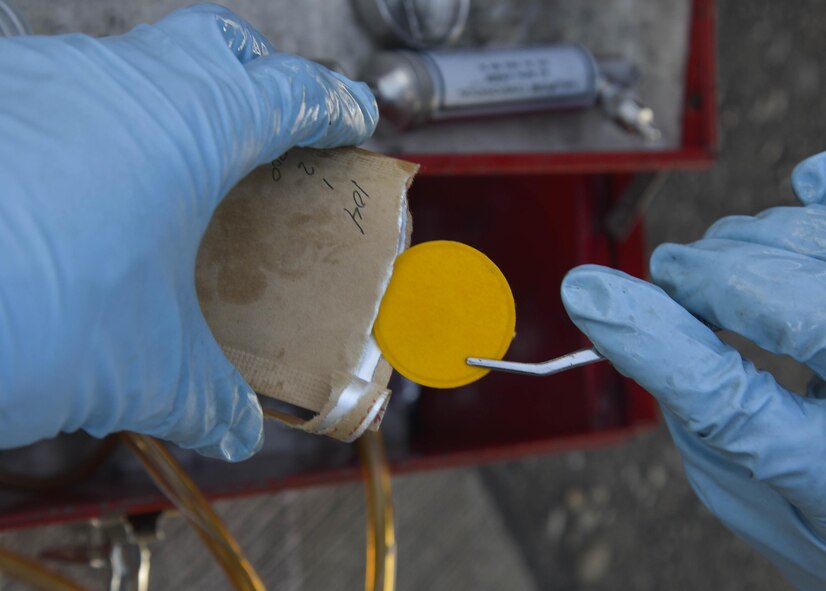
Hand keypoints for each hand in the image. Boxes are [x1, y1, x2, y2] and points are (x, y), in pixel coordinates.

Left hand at [0, 4, 376, 459]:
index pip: (290, 94)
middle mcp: (118, 80)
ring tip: (173, 175)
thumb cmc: (26, 315)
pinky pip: (60, 97)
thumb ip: (207, 398)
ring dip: (167, 107)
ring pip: (132, 66)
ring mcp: (41, 79)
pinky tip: (79, 193)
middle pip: (217, 43)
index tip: (352, 117)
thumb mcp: (144, 368)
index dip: (333, 105)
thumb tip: (236, 430)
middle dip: (259, 72)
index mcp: (191, 125)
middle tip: (274, 119)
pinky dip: (91, 131)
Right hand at [561, 152, 825, 588]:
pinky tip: (807, 182)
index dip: (651, 335)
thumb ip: (693, 399)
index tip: (592, 295)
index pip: (727, 396)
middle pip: (779, 294)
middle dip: (702, 275)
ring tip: (722, 263)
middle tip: (670, 282)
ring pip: (815, 242)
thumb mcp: (753, 478)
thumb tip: (619, 312)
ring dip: (751, 240)